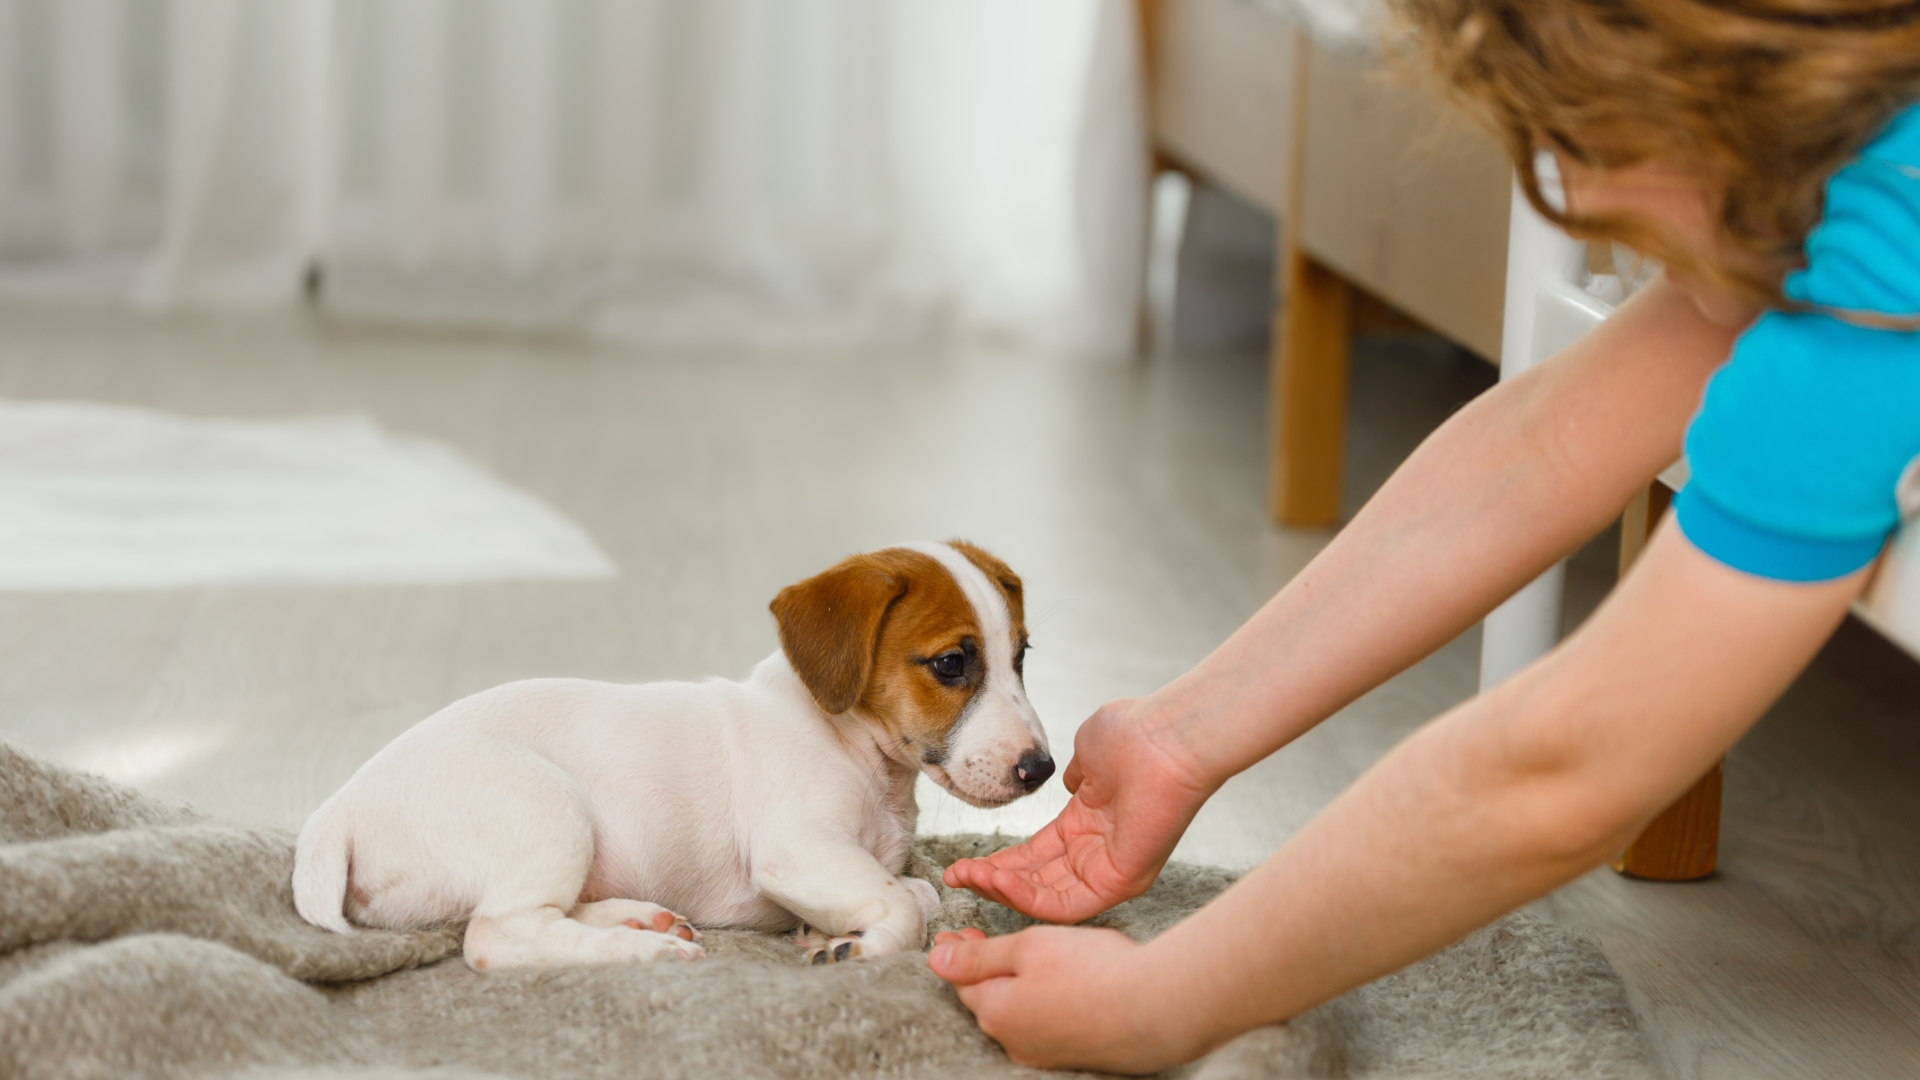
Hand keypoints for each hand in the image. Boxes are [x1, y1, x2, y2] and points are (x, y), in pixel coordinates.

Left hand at [929, 926, 1178, 1072]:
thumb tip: (936, 961)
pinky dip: (1040, 1004)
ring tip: (1018, 962)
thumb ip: (978, 956)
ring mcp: (1046, 1054)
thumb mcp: (1027, 947)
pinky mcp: (1075, 1055)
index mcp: (996, 1012)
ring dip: (1012, 988)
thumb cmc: (1092, 971)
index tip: (952, 933)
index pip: (962, 982)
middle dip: (981, 970)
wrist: (1157, 1008)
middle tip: (977, 939)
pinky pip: (1045, 1027)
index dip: (955, 953)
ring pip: (1017, 1016)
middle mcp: (1016, 1042)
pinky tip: (1056, 987)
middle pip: (987, 1002)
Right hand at [943, 697, 1213, 922]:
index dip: (998, 862)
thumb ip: (1073, 773)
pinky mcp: (1120, 883)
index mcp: (1087, 825)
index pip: (1036, 857)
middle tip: (955, 877)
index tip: (964, 864)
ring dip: (1001, 890)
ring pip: (1045, 899)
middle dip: (990, 881)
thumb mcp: (1089, 753)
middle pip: (1035, 882)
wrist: (1167, 736)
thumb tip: (1068, 780)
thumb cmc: (1136, 735)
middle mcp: (1097, 853)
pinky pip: (1066, 903)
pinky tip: (997, 879)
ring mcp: (1109, 870)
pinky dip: (1026, 897)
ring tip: (968, 876)